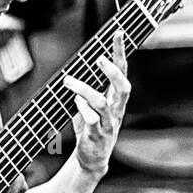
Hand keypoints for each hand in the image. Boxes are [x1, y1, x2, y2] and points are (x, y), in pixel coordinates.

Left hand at [64, 28, 130, 175]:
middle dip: (113, 72)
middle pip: (123, 87)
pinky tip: (74, 102)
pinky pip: (92, 120)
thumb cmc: (91, 128)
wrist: (92, 159)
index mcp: (116, 99)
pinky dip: (82, 109)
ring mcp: (108, 123)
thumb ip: (88, 88)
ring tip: (68, 82)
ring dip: (84, 90)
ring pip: (101, 103)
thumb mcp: (91, 105)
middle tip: (99, 58)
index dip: (121, 52)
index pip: (122, 72)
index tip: (118, 33)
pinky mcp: (96, 135)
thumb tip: (76, 66)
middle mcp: (116, 110)